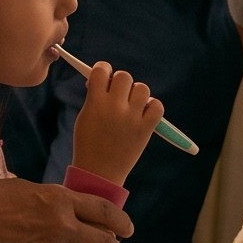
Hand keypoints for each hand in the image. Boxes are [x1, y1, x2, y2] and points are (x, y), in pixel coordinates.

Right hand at [69, 60, 162, 185]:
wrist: (98, 172)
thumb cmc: (88, 143)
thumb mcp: (84, 116)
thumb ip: (94, 96)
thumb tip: (104, 78)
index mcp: (95, 102)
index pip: (101, 70)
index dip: (103, 69)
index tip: (103, 76)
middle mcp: (114, 107)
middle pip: (124, 76)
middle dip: (120, 82)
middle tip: (117, 95)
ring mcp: (132, 118)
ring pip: (142, 88)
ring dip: (136, 94)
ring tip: (131, 105)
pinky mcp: (145, 129)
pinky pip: (157, 106)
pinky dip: (152, 106)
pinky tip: (144, 113)